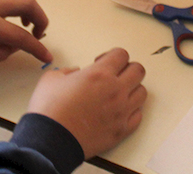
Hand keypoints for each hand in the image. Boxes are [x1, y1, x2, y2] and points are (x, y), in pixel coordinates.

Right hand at [27, 48, 146, 158]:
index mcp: (99, 74)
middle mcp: (116, 90)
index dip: (113, 55)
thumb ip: (67, 71)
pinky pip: (138, 115)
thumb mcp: (52, 78)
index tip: (103, 61)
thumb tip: (75, 74)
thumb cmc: (50, 108)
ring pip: (142, 93)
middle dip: (127, 68)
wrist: (51, 139)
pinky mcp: (123, 130)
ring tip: (116, 93)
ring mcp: (122, 112)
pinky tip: (117, 111)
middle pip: (138, 71)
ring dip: (131, 89)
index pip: (122, 55)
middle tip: (113, 75)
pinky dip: (131, 110)